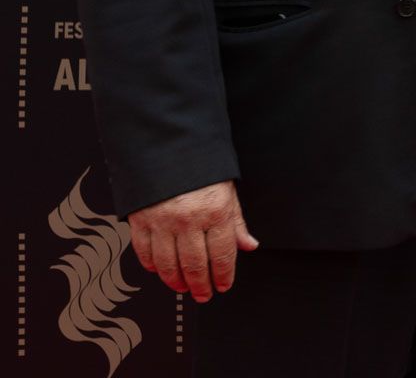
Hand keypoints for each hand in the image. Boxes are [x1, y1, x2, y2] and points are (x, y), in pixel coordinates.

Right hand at [127, 180, 258, 300]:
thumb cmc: (201, 168)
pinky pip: (144, 252)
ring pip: (168, 264)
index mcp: (215, 211)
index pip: (222, 254)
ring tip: (183, 288)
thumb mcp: (228, 191)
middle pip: (195, 264)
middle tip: (203, 294)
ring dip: (176, 281)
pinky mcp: (140, 220)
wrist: (168, 147)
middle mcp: (189, 219)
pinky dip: (152, 266)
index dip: (223, 275)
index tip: (223, 286)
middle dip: (201, 285)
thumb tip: (248, 245)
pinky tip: (160, 271)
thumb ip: (237, 222)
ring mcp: (162, 222)